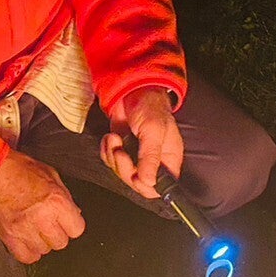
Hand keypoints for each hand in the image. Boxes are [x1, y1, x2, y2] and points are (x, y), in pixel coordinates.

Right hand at [0, 151, 84, 263]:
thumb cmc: (18, 168)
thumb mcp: (50, 174)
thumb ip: (65, 196)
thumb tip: (74, 213)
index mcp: (56, 201)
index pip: (77, 229)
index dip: (71, 224)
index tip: (65, 221)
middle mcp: (42, 218)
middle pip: (61, 243)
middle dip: (56, 233)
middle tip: (47, 223)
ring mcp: (24, 230)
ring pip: (44, 250)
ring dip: (41, 241)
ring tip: (33, 227)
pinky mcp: (9, 237)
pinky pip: (26, 257)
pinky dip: (28, 251)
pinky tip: (26, 239)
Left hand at [101, 85, 183, 199]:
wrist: (131, 89)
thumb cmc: (150, 106)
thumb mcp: (153, 131)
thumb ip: (151, 157)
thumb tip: (149, 182)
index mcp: (168, 159)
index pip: (160, 187)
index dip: (145, 186)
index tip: (135, 176)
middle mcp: (153, 161)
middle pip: (137, 182)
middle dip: (124, 168)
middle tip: (120, 151)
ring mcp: (136, 156)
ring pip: (121, 172)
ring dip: (113, 157)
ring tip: (115, 138)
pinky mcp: (121, 149)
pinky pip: (110, 161)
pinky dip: (106, 151)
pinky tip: (111, 136)